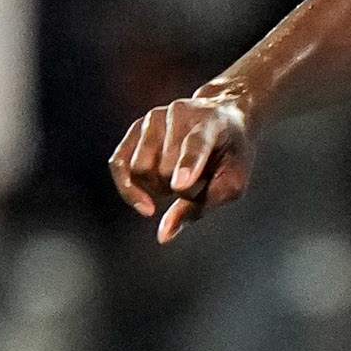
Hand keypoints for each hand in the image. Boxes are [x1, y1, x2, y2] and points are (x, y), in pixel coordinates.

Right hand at [109, 94, 253, 240]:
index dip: (187, 166)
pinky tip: (145, 201)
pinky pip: (119, 164)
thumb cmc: (232, 154)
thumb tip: (162, 236)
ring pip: (139, 168)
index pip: (195, 144)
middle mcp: (179, 113)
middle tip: (198, 182)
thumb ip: (199, 208)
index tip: (179, 186)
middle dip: (178, 191)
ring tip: (178, 178)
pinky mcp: (136, 128)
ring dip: (157, 187)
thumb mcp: (232, 183)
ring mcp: (154, 118)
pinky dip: (128, 187)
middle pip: (164, 169)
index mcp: (211, 121)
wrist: (226, 115)